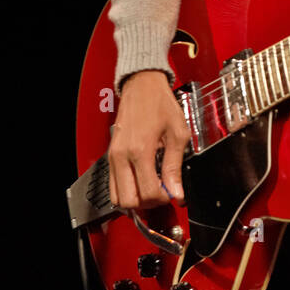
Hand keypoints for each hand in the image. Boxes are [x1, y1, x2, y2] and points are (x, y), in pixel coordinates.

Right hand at [108, 69, 189, 210]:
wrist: (142, 86)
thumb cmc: (160, 104)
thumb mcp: (178, 133)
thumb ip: (175, 166)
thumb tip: (177, 191)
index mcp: (140, 150)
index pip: (148, 193)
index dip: (163, 198)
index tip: (173, 193)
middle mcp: (123, 156)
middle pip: (129, 201)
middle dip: (148, 203)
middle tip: (162, 193)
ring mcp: (114, 156)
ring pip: (117, 196)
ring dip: (135, 199)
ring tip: (152, 188)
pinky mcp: (111, 155)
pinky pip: (114, 184)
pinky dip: (127, 189)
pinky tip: (142, 181)